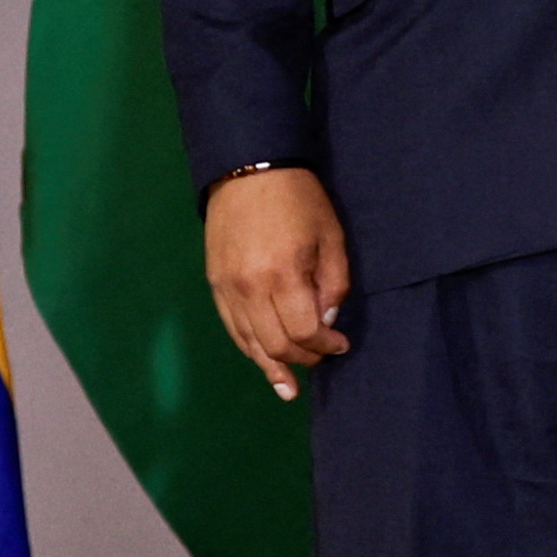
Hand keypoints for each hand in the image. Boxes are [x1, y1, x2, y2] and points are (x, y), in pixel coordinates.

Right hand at [205, 166, 355, 401]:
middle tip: (322, 358)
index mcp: (283, 274)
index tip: (341, 344)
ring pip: (249, 342)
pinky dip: (249, 348)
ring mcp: (227, 288)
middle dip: (303, 358)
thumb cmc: (299, 199)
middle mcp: (249, 287)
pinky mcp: (215, 284)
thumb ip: (333, 284)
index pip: (303, 332)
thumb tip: (325, 321)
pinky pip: (232, 327)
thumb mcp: (331, 237)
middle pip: (275, 344)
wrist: (249, 169)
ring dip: (272, 366)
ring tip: (288, 387)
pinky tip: (263, 361)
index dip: (325, 345)